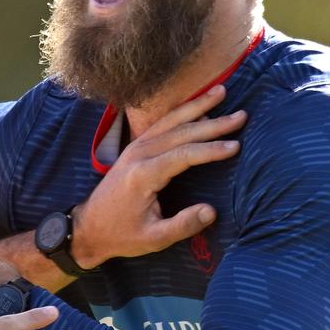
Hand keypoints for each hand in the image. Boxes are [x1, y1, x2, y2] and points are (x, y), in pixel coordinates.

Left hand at [71, 84, 245, 268]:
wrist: (89, 227)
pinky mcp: (134, 148)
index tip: (235, 146)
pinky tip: (197, 104)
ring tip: (221, 91)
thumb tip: (211, 211)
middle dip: (213, 123)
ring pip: (170, 121)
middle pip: (180, 132)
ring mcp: (134, 148)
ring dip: (197, 106)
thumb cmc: (121, 235)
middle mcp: (138, 155)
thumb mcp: (153, 239)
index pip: (183, 155)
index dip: (210, 149)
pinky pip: (160, 124)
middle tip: (241, 115)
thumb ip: (182, 225)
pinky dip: (181, 112)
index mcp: (143, 175)